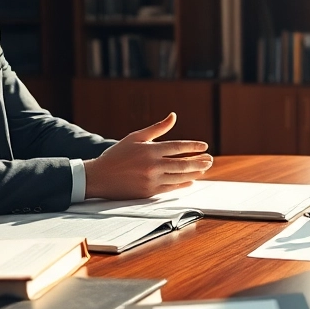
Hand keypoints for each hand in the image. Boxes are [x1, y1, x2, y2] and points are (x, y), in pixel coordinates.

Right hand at [83, 113, 212, 198]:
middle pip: (183, 163)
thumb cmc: (117, 154)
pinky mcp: (149, 192)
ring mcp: (152, 180)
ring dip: (194, 173)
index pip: (178, 147)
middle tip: (210, 159)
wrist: (100, 177)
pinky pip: (171, 188)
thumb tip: (173, 116)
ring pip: (179, 176)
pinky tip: (190, 181)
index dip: (193, 147)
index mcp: (150, 150)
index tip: (204, 146)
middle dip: (199, 161)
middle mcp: (153, 165)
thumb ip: (157, 128)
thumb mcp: (136, 137)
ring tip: (204, 169)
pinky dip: (182, 184)